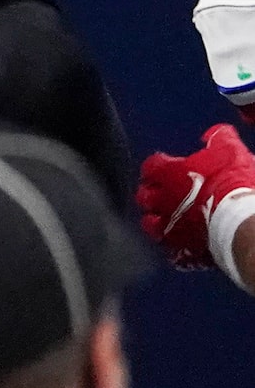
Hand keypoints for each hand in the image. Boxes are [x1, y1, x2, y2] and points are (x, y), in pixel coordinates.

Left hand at [137, 123, 254, 268]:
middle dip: (149, 196)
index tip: (163, 166)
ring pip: (152, 227)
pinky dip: (176, 250)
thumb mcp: (230, 151)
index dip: (156, 167)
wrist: (243, 223)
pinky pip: (174, 254)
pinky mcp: (186, 252)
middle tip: (160, 194)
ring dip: (157, 223)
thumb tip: (215, 134)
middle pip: (144, 198)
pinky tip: (183, 247)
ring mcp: (173, 229)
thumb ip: (219, 139)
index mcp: (170, 174)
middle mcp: (164, 201)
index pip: (150, 167)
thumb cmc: (234, 184)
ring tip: (165, 221)